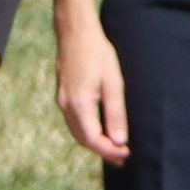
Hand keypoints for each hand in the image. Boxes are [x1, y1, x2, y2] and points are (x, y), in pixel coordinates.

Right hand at [55, 10, 128, 163]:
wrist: (75, 32)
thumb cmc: (98, 53)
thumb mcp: (113, 83)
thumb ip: (115, 113)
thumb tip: (119, 141)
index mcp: (79, 105)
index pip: (93, 140)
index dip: (110, 151)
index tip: (127, 154)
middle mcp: (67, 106)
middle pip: (83, 140)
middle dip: (103, 151)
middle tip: (124, 157)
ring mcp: (62, 101)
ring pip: (77, 132)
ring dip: (95, 143)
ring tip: (115, 148)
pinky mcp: (63, 95)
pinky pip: (74, 122)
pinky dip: (87, 131)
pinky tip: (101, 130)